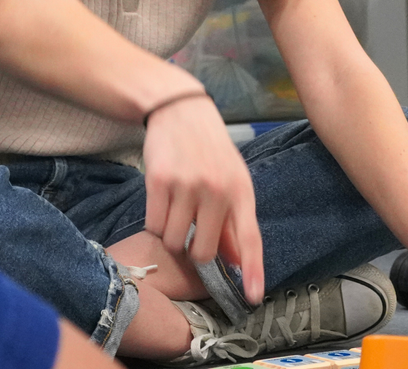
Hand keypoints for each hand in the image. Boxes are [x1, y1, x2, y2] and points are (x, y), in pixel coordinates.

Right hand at [141, 92, 264, 303]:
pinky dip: (156, 222)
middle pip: (202, 251)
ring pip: (175, 241)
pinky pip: (154, 225)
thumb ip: (233, 222)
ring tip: (177, 208)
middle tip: (193, 228)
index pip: (250, 238)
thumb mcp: (231, 180)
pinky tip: (163, 200)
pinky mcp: (158, 181)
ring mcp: (187, 185)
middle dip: (195, 250)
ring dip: (173, 234)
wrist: (181, 110)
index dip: (252, 270)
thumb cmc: (211, 150)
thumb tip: (235, 263)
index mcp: (241, 190)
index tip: (252, 296)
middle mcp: (216, 189)